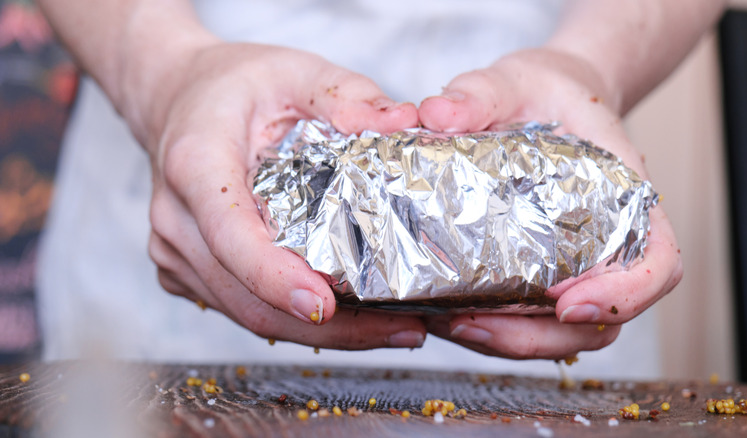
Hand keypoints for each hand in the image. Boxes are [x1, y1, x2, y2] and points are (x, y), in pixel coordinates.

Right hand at [132, 41, 426, 349]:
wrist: (175, 99)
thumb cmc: (232, 85)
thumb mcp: (292, 69)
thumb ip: (345, 93)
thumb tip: (401, 123)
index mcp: (196, 163)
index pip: (230, 234)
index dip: (274, 277)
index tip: (323, 305)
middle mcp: (177, 218)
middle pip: (247, 295)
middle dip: (328, 326)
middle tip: (402, 329)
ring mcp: (176, 251)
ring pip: (247, 314)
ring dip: (321, 334)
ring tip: (393, 329)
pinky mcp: (187, 271)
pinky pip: (241, 309)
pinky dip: (294, 321)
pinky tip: (348, 319)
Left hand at [418, 48, 682, 358]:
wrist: (543, 98)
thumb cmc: (545, 92)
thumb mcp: (514, 80)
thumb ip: (480, 93)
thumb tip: (438, 113)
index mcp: (626, 198)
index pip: (658, 264)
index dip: (626, 297)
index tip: (571, 305)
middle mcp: (608, 242)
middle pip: (602, 320)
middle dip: (540, 337)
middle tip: (475, 325)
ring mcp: (575, 265)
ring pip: (563, 332)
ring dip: (510, 342)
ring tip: (453, 325)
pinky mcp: (539, 274)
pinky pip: (529, 319)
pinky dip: (494, 329)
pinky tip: (450, 315)